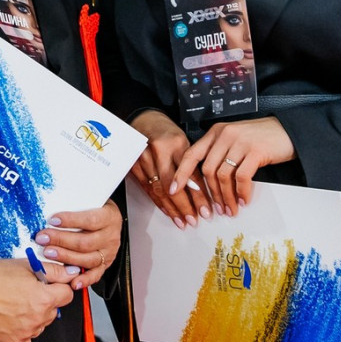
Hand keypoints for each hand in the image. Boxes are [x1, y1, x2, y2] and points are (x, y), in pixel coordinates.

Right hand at [0, 259, 74, 341]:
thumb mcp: (26, 265)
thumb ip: (53, 271)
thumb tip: (71, 273)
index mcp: (44, 299)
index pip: (67, 295)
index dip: (59, 287)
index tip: (50, 285)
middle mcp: (37, 319)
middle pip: (53, 311)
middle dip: (45, 302)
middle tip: (26, 292)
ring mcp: (25, 333)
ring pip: (40, 325)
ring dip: (33, 316)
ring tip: (14, 304)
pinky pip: (26, 339)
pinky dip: (21, 330)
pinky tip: (10, 317)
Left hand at [33, 201, 122, 289]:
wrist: (109, 217)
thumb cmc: (97, 208)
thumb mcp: (91, 199)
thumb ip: (76, 202)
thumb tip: (51, 203)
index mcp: (109, 217)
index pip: (90, 220)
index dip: (70, 221)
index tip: (52, 220)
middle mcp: (110, 236)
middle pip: (85, 242)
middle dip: (61, 240)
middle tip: (43, 238)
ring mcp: (108, 252)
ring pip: (87, 259)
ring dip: (65, 257)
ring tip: (48, 253)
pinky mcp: (105, 264)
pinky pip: (95, 275)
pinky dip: (84, 280)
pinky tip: (72, 281)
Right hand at [129, 109, 207, 225]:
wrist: (143, 121)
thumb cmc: (165, 131)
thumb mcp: (183, 142)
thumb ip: (191, 164)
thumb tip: (202, 191)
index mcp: (175, 143)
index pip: (189, 174)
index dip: (198, 195)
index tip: (206, 209)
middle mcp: (158, 151)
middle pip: (173, 186)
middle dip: (185, 206)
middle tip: (194, 219)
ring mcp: (144, 159)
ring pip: (160, 191)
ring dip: (172, 209)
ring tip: (182, 221)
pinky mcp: (134, 167)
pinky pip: (148, 190)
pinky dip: (159, 203)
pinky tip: (168, 211)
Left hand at [171, 116, 294, 216]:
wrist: (288, 131)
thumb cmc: (260, 139)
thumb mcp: (234, 141)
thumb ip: (219, 154)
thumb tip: (207, 183)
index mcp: (215, 133)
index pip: (191, 154)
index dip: (181, 173)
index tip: (174, 190)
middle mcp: (225, 135)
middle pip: (207, 170)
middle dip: (210, 194)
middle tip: (215, 210)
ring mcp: (240, 142)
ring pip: (223, 176)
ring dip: (225, 197)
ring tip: (231, 209)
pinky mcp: (255, 151)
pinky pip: (242, 177)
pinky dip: (241, 192)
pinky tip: (243, 201)